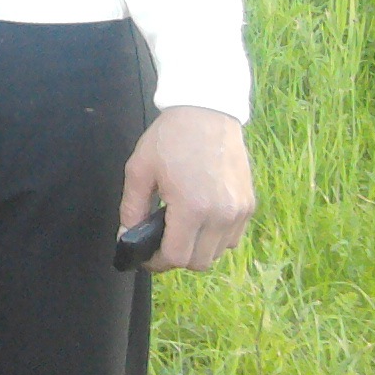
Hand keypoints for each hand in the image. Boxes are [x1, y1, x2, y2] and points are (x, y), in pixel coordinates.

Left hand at [118, 106, 254, 273]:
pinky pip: (232, 238)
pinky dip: (215, 238)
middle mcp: (221, 215)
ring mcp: (238, 211)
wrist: (206, 111)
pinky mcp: (249, 204)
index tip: (144, 254)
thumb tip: (126, 238)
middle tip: (159, 242)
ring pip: (217, 253)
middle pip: (198, 263)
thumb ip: (131, 209)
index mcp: (192, 208)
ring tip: (179, 228)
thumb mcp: (139, 170)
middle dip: (175, 258)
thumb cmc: (169, 138)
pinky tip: (199, 218)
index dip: (156, 262)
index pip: (176, 257)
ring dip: (196, 249)